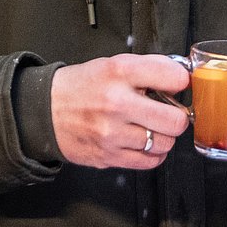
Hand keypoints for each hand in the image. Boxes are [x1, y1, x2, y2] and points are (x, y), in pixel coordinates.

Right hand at [48, 54, 190, 169]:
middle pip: (176, 120)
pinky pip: (149, 162)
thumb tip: (182, 76)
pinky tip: (143, 142)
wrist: (44, 111)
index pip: (174, 77)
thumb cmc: (82, 87)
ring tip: (150, 127)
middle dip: (177, 116)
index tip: (178, 86)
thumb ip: (149, 68)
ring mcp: (112, 133)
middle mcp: (117, 103)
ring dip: (163, 137)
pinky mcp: (108, 156)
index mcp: (120, 73)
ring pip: (164, 143)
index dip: (182, 82)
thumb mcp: (113, 64)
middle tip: (169, 113)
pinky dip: (153, 154)